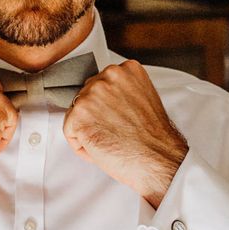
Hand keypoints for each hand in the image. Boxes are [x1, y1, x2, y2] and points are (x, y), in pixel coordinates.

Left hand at [62, 60, 187, 207]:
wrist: (158, 160)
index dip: (107, 106)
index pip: (101, 83)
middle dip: (95, 115)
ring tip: (111, 139)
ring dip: (89, 129)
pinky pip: (70, 131)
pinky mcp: (78, 114)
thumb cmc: (153, 138)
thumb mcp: (144, 97)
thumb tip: (106, 96)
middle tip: (115, 131)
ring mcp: (92, 94)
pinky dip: (82, 146)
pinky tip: (102, 147)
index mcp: (126, 69)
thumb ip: (123, 90)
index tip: (118, 117)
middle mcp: (108, 76)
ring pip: (77, 113)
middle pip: (86, 95)